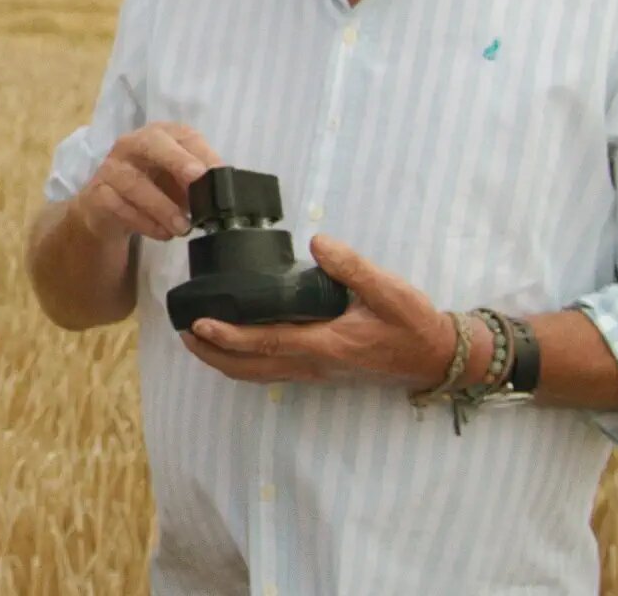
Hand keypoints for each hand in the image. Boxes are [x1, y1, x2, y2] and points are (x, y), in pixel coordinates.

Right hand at [71, 122, 221, 242]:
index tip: (219, 172)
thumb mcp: (178, 182)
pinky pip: (120, 207)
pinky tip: (162, 233)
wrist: (106, 210)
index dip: (202, 151)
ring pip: (134, 182)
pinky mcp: (97, 194)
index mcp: (158, 136)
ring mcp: (110, 168)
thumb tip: (224, 189)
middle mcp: (131, 144)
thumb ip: (198, 180)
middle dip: (176, 160)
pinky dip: (144, 223)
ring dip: (162, 207)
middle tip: (197, 178)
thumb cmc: (152, 189)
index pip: (181, 134)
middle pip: (151, 143)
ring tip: (183, 227)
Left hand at [181, 234, 456, 387]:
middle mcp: (314, 363)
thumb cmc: (413, 325)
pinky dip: (245, 362)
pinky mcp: (319, 369)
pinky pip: (271, 371)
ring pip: (258, 373)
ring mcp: (315, 370)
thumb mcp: (390, 290)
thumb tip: (319, 243)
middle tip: (183, 333)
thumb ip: (353, 267)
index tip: (200, 324)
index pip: (266, 342)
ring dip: (224, 360)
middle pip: (250, 367)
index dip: (229, 336)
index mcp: (326, 343)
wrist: (434, 357)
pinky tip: (234, 346)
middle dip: (212, 353)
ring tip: (197, 339)